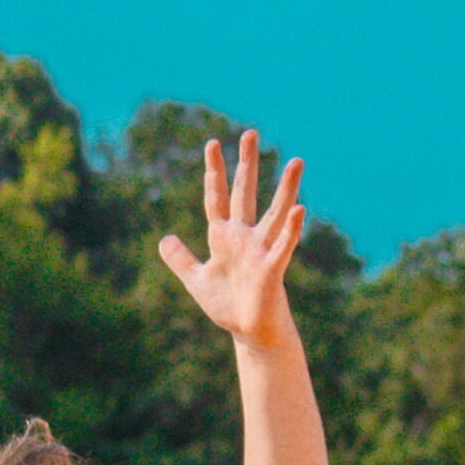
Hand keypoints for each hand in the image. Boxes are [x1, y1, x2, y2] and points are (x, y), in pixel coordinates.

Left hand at [158, 130, 305, 348]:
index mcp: (224, 237)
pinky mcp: (272, 268)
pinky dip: (292, 229)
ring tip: (296, 161)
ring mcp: (261, 249)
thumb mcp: (196, 280)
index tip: (212, 144)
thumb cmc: (228, 305)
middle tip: (250, 133)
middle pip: (246, 192)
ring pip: (275, 212)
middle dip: (247, 164)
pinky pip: (283, 245)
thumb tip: (164, 239)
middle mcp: (245, 236)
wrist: (250, 332)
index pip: (218, 197)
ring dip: (286, 188)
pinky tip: (300, 209)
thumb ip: (181, 259)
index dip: (214, 172)